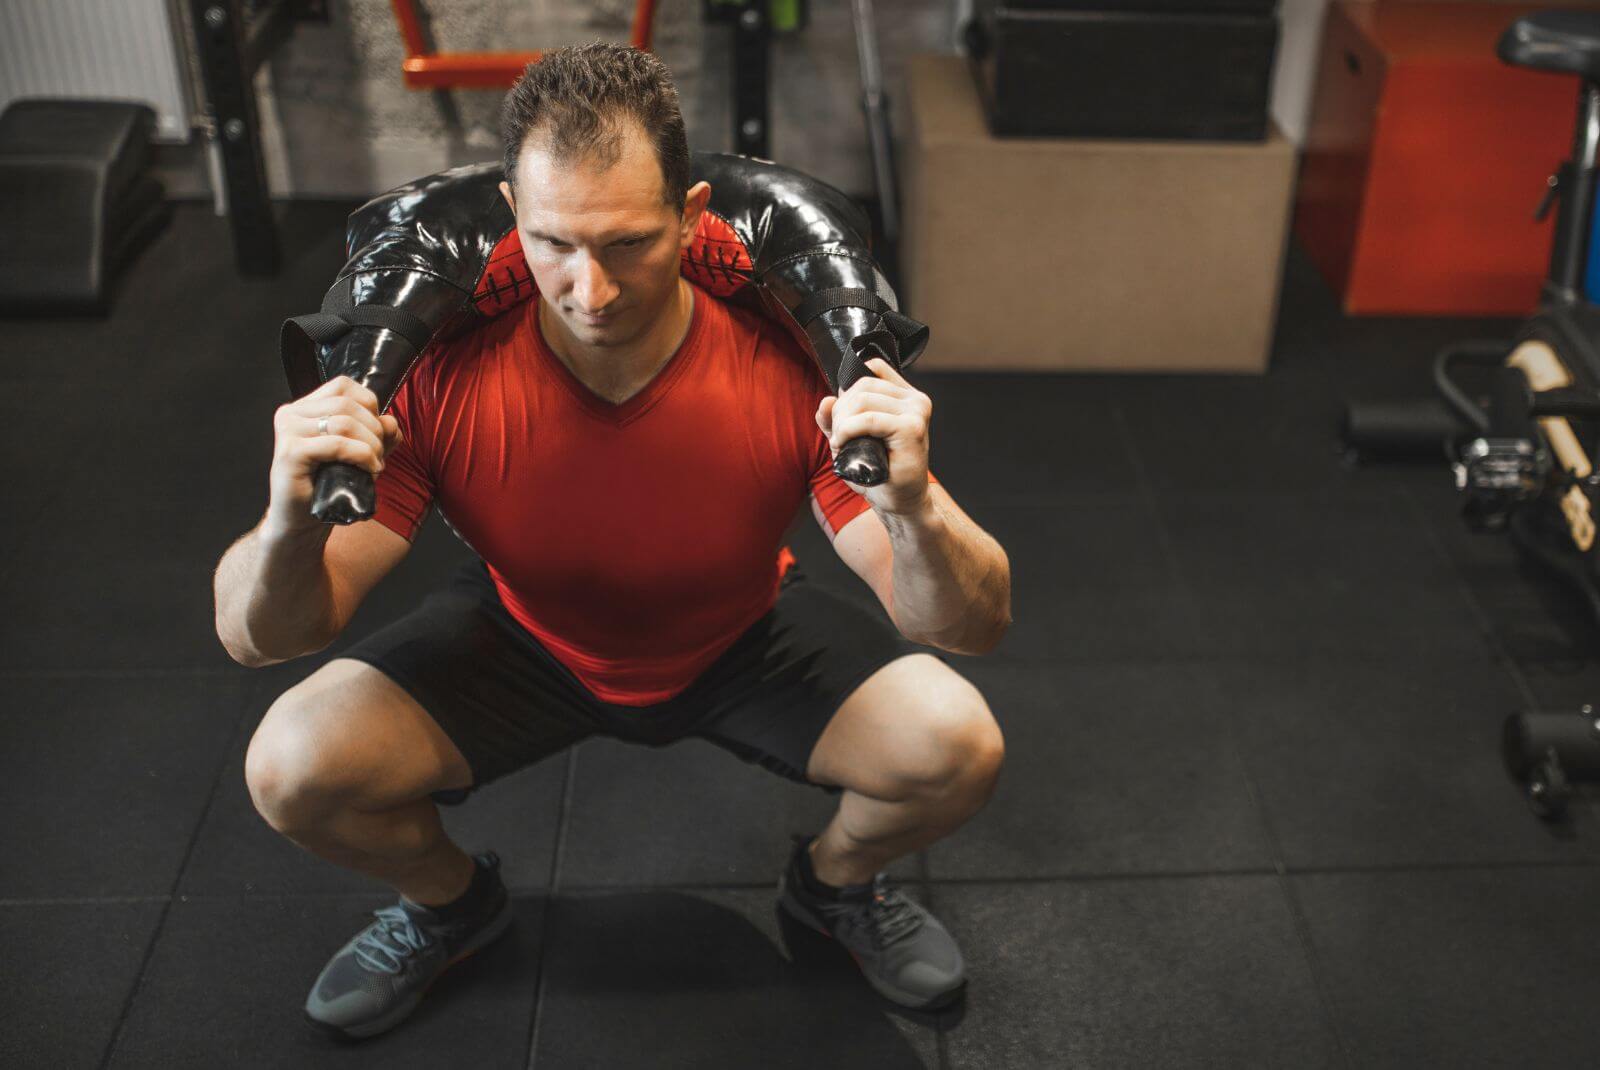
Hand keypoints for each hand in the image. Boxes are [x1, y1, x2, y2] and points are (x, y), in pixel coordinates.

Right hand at [265, 376, 400, 533]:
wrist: (301, 520)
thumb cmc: (330, 486)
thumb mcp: (361, 454)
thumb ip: (378, 434)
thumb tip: (391, 421)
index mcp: (304, 407)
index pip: (343, 385)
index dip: (369, 403)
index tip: (377, 431)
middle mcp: (291, 414)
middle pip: (347, 404)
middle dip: (374, 430)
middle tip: (379, 455)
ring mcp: (288, 432)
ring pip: (344, 422)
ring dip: (371, 445)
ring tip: (375, 466)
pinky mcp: (290, 453)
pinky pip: (337, 444)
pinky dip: (362, 455)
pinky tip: (369, 469)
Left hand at [815, 357, 932, 517]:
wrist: (901, 503)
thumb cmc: (880, 473)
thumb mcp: (852, 440)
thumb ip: (837, 419)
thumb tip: (826, 401)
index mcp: (907, 396)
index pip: (871, 369)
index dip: (848, 391)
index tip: (845, 419)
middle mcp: (916, 400)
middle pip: (862, 385)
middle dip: (840, 412)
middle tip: (839, 439)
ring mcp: (916, 412)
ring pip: (862, 399)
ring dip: (842, 424)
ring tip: (843, 446)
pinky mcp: (911, 428)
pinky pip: (867, 418)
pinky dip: (848, 431)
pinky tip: (844, 446)